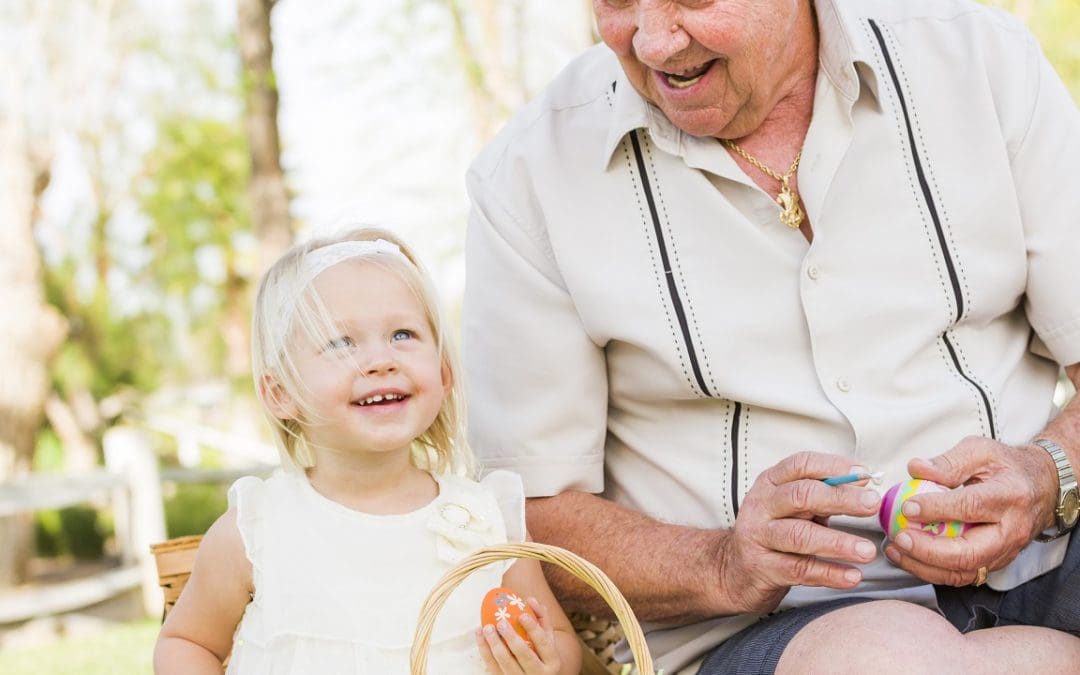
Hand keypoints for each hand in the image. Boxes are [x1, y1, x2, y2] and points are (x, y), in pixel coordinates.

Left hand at [475, 597, 560, 673]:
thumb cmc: (540, 654)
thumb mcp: (547, 640)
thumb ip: (542, 619)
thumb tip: (532, 600)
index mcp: (553, 662)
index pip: (543, 643)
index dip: (533, 628)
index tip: (522, 615)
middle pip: (525, 655)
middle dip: (512, 639)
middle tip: (501, 623)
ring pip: (506, 664)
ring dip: (495, 645)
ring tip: (487, 628)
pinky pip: (493, 668)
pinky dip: (485, 651)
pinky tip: (480, 635)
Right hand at [716, 452, 881, 615]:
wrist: (733, 569)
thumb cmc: (774, 532)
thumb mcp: (792, 507)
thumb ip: (822, 496)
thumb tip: (864, 487)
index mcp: (771, 483)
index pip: (800, 465)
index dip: (833, 466)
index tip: (864, 475)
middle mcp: (761, 505)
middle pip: (801, 495)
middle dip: (840, 498)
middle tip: (872, 505)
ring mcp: (758, 536)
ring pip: (799, 535)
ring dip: (837, 543)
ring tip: (867, 551)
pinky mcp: (761, 567)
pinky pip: (798, 569)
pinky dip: (828, 573)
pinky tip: (851, 576)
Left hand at [883, 435, 1057, 585]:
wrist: (1041, 488)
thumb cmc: (1007, 467)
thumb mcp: (981, 450)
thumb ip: (949, 461)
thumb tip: (917, 469)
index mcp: (1010, 495)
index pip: (970, 506)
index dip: (936, 509)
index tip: (907, 506)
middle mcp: (1011, 530)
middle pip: (969, 552)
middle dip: (929, 550)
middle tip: (899, 538)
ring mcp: (1005, 551)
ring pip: (963, 571)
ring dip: (924, 566)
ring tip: (895, 550)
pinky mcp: (995, 562)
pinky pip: (962, 574)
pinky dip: (932, 571)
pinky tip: (907, 557)